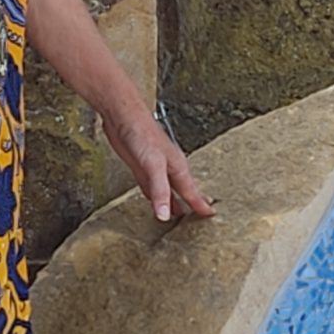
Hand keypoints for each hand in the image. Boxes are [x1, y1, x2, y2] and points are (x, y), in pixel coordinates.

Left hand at [106, 111, 215, 225]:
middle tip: (201, 217)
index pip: (192, 192)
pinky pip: (152, 188)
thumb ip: (160, 191)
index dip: (201, 204)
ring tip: (181, 215)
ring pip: (169, 191)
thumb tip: (164, 215)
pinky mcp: (141, 168)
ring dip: (174, 203)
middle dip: (193, 203)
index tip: (211, 215)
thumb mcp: (153, 166)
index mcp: (177, 168)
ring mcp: (155, 169)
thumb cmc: (142, 134)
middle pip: (184, 191)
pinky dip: (156, 197)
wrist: (123, 117)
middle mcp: (169, 169)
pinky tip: (155, 201)